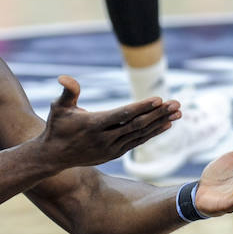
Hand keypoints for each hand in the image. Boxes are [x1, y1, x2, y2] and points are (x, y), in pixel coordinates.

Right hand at [39, 75, 180, 168]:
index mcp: (93, 125)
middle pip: (137, 125)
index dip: (141, 107)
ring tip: (178, 112)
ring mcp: (111, 148)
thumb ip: (68, 91)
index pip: (122, 115)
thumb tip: (64, 77)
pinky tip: (167, 125)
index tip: (159, 99)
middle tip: (177, 103)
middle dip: (158, 113)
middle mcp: (105, 139)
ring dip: (160, 122)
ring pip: (141, 134)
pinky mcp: (115, 154)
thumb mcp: (58, 107)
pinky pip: (138, 142)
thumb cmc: (57, 127)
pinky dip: (153, 133)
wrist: (54, 156)